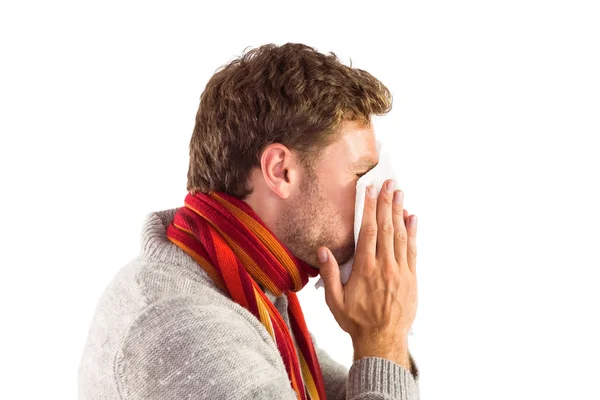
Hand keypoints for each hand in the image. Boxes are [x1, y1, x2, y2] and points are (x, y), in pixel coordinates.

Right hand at [317, 180, 417, 366]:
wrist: (382, 340)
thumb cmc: (356, 321)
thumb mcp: (335, 300)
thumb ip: (330, 274)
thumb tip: (323, 250)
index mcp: (366, 269)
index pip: (369, 231)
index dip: (370, 208)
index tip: (370, 190)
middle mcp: (385, 266)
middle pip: (387, 228)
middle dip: (387, 203)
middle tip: (389, 183)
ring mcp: (401, 271)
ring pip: (402, 236)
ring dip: (400, 213)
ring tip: (400, 194)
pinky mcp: (411, 278)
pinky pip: (413, 250)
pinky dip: (413, 233)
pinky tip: (412, 218)